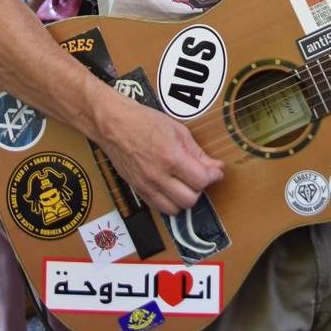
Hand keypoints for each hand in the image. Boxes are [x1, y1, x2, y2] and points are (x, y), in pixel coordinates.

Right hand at [99, 98, 224, 215]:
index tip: (216, 171)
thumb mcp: (177, 130)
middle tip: (200, 175)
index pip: (201, 180)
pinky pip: (159, 208)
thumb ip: (197, 153)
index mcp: (171, 157)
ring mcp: (146, 186)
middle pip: (190, 200)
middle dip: (200, 188)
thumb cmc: (144, 121)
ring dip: (185, 198)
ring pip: (175, 209)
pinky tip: (171, 188)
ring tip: (185, 183)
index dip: (213, 176)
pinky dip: (169, 202)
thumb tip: (214, 167)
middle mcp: (158, 176)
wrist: (114, 125)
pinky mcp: (138, 190)